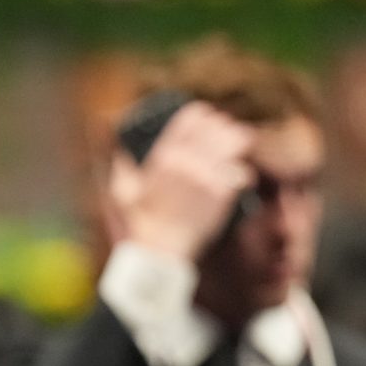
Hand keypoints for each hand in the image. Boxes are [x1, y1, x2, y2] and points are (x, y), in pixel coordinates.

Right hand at [108, 102, 254, 263]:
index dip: (205, 115)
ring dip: (238, 144)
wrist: (162, 250)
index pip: (194, 115)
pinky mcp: (222, 194)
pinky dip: (243, 175)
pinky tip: (240, 178)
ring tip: (238, 150)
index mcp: (165, 154)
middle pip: (219, 126)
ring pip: (236, 142)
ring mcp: (207, 176)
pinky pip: (242, 172)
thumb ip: (123, 166)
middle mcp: (187, 161)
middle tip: (226, 137)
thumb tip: (121, 149)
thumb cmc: (143, 223)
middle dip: (224, 129)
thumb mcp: (124, 191)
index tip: (209, 122)